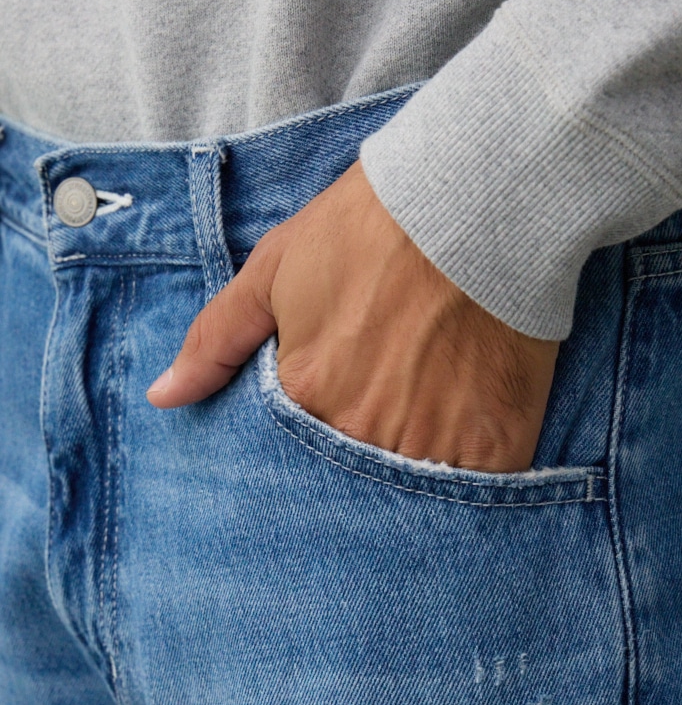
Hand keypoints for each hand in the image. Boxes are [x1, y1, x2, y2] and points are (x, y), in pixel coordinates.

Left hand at [146, 160, 559, 473]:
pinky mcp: (496, 451)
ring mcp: (433, 451)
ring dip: (409, 479)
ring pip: (411, 501)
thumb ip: (215, 341)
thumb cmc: (370, 230)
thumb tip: (163, 397)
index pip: (290, 466)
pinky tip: (467, 438)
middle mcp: (365, 438)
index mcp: (307, 400)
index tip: (326, 429)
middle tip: (379, 427)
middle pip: (352, 491)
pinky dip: (468, 479)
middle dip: (355, 476)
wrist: (478, 203)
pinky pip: (474, 495)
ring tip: (423, 431)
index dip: (306, 455)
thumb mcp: (276, 271)